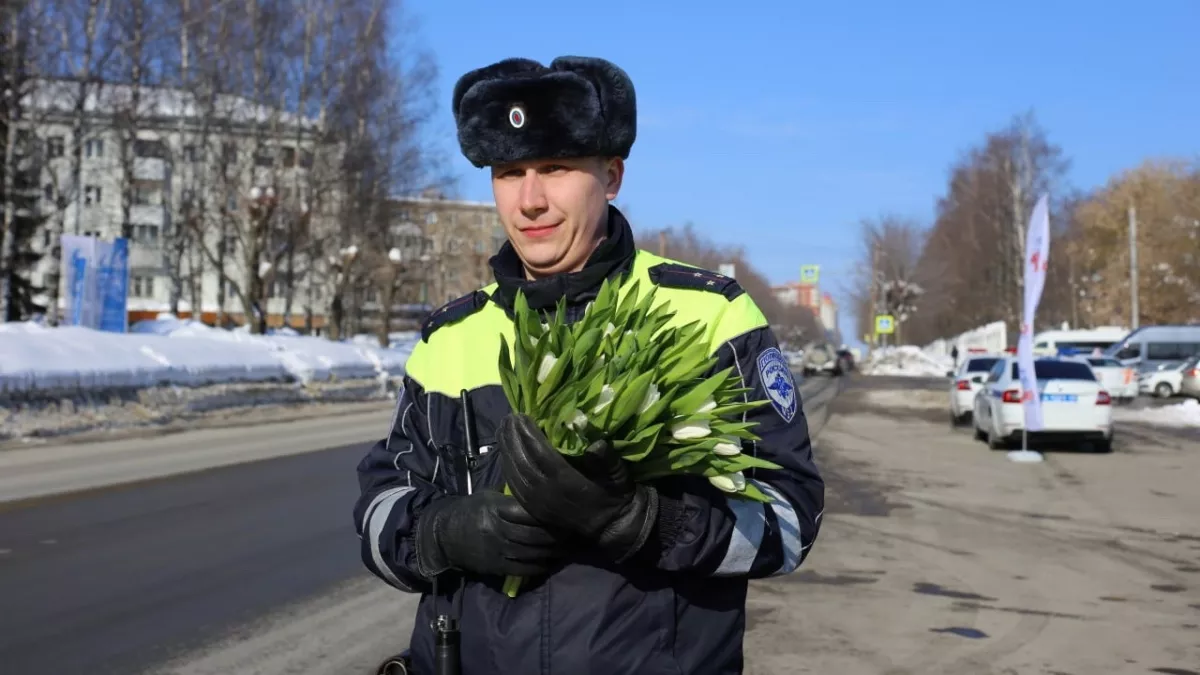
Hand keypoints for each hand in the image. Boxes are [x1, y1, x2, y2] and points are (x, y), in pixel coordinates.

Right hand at [415, 491, 565, 577]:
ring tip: (568, 546)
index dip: (549, 513)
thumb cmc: (471, 511)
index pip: (530, 512)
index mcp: (497, 509)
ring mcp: (498, 550)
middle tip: (574, 530)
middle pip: (535, 533)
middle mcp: (498, 530)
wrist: (445, 535)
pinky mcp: (496, 566)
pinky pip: (523, 568)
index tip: (565, 511)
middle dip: (557, 534)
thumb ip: (513, 498)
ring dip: (553, 551)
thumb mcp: (489, 497)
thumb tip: (541, 494)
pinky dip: (539, 566)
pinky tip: (549, 561)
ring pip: (532, 552)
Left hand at [498, 414, 657, 561]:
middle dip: (512, 439)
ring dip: (506, 451)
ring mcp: (539, 503)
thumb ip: (607, 460)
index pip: (541, 454)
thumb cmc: (615, 494)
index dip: (529, 434)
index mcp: (567, 483)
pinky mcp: (535, 510)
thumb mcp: (618, 475)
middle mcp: (548, 493)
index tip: (522, 416)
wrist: (610, 525)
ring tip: (502, 431)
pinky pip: (515, 487)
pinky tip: (505, 455)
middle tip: (508, 418)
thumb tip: (596, 444)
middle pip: (523, 462)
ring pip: (515, 475)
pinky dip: (507, 469)